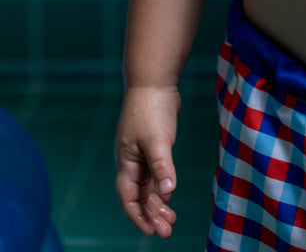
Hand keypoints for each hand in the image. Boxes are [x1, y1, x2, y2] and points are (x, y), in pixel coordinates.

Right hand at [115, 85, 180, 237]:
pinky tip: (170, 194)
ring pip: (148, 186)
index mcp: (126, 163)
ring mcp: (142, 154)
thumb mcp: (156, 139)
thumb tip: (168, 191)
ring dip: (158, 202)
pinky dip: (162, 185)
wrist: (154, 82)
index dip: (138, 216)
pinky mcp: (154, 146)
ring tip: (172, 220)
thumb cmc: (151, 109)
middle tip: (167, 231)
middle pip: (139, 196)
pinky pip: (156, 173)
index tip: (151, 231)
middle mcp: (132, 162)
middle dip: (151, 214)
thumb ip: (162, 164)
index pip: (128, 198)